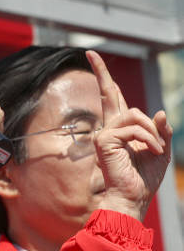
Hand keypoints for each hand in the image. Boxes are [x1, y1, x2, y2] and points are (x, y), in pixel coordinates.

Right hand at [86, 51, 171, 220]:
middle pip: (108, 93)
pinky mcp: (105, 140)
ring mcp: (105, 133)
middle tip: (89, 52)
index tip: (91, 56)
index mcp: (120, 128)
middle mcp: (109, 127)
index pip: (112, 97)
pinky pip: (134, 129)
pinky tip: (152, 152)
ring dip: (152, 132)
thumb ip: (160, 131)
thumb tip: (160, 112)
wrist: (133, 198)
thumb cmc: (144, 178)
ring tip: (156, 150)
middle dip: (100, 71)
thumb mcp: (160, 150)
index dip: (104, 77)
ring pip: (135, 115)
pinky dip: (149, 139)